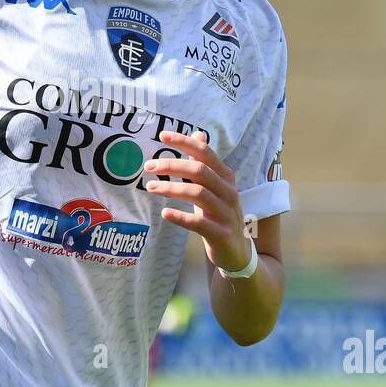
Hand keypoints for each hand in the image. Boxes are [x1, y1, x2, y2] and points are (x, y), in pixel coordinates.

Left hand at [144, 130, 252, 272]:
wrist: (237, 252)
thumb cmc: (219, 214)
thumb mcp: (214, 187)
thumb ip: (205, 162)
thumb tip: (198, 134)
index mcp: (225, 177)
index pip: (205, 153)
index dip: (185, 142)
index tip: (162, 136)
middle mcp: (229, 192)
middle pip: (200, 171)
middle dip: (172, 165)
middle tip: (148, 166)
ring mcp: (226, 213)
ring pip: (198, 193)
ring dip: (172, 188)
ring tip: (151, 187)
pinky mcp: (221, 234)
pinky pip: (199, 223)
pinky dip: (181, 217)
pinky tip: (165, 213)